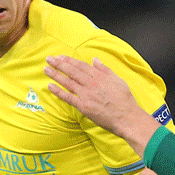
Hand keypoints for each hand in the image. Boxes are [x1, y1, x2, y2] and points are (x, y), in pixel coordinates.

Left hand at [44, 55, 161, 153]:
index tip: (60, 57)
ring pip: (68, 82)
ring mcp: (86, 94)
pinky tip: (50, 86)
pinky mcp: (83, 106)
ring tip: (46, 69)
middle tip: (49, 59)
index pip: (81, 65)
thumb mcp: (117, 80)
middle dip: (59, 64)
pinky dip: (58, 91)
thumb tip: (95, 60)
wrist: (127, 117)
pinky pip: (68, 97)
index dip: (69, 60)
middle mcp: (91, 83)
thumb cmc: (125, 100)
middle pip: (72, 71)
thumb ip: (105, 69)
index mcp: (99, 76)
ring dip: (56, 75)